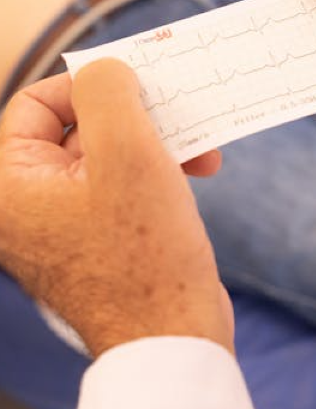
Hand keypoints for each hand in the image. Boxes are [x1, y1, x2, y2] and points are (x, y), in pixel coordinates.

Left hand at [0, 61, 232, 357]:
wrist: (172, 339)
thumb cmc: (145, 252)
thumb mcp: (128, 153)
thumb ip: (108, 93)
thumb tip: (107, 69)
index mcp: (10, 184)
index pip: (37, 100)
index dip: (91, 86)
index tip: (143, 91)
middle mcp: (26, 203)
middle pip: (78, 124)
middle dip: (139, 115)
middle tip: (180, 114)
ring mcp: (63, 224)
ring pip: (109, 151)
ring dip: (159, 140)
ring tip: (203, 149)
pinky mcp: (100, 238)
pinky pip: (124, 182)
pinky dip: (160, 169)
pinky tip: (198, 171)